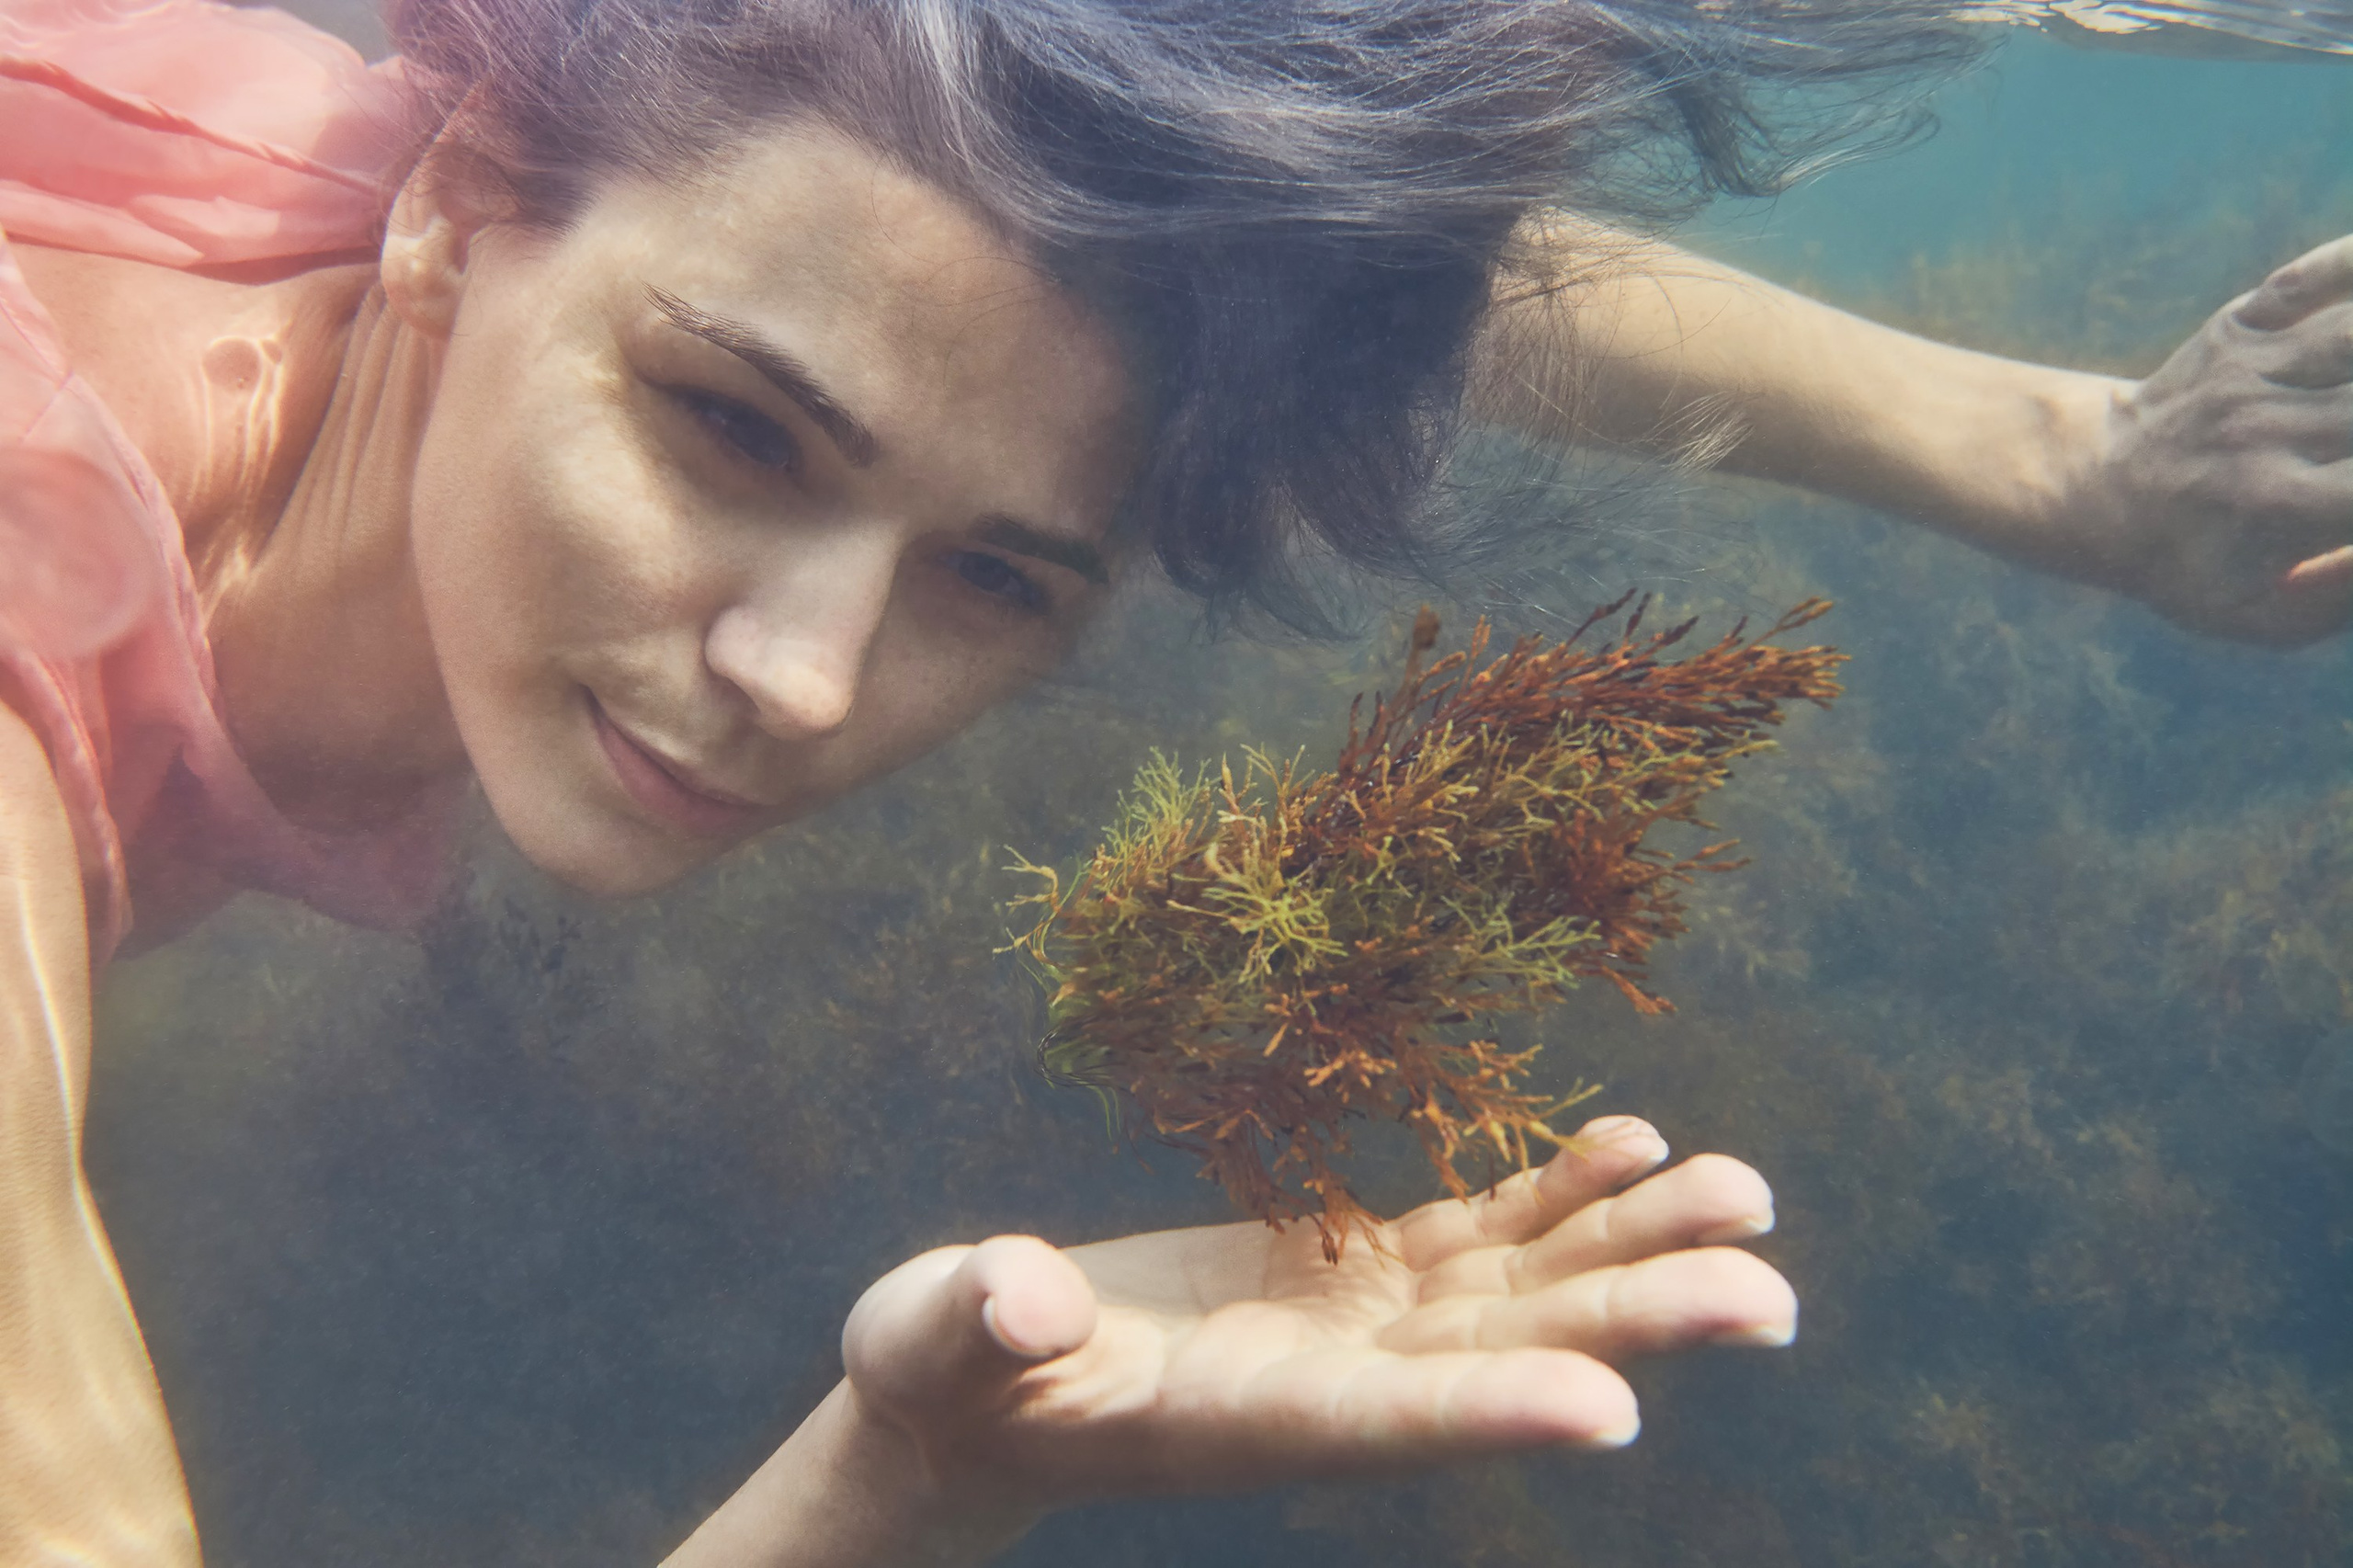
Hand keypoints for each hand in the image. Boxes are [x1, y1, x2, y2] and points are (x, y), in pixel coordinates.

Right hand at [840, 1116, 1791, 1516]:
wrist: (984, 1385)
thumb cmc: (944, 1370)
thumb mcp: (936, 1341)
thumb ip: (979, 1322)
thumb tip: (1017, 1292)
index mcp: (1234, 1420)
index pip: (1374, 1426)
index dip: (1486, 1420)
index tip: (1608, 1414)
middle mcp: (1326, 1385)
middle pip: (1498, 1361)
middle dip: (1631, 1327)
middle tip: (1767, 1295)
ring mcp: (1351, 1326)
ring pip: (1517, 1293)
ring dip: (1631, 1249)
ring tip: (1748, 1198)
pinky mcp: (1347, 1273)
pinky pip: (1473, 1235)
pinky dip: (1553, 1193)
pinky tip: (1632, 1144)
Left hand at [2072, 234, 2352, 644]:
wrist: (2095, 487)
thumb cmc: (2190, 562)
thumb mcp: (2253, 613)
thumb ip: (2337, 596)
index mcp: (2275, 501)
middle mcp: (2264, 426)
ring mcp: (2250, 369)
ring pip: (2352, 332)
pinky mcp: (2240, 327)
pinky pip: (2313, 280)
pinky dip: (2352, 264)